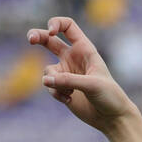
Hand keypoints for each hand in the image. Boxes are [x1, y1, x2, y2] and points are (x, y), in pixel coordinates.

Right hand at [28, 17, 135, 132]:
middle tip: (30, 39)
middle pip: (48, 40)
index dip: (56, 24)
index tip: (51, 32)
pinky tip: (70, 100)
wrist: (111, 118)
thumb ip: (68, 80)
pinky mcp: (62, 88)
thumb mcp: (92, 85)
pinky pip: (49, 86)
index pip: (68, 26)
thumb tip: (45, 80)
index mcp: (84, 49)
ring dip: (56, 82)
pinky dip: (56, 93)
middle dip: (37, 36)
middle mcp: (73, 58)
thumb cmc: (110, 97)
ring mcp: (66, 73)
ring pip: (48, 71)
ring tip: (71, 92)